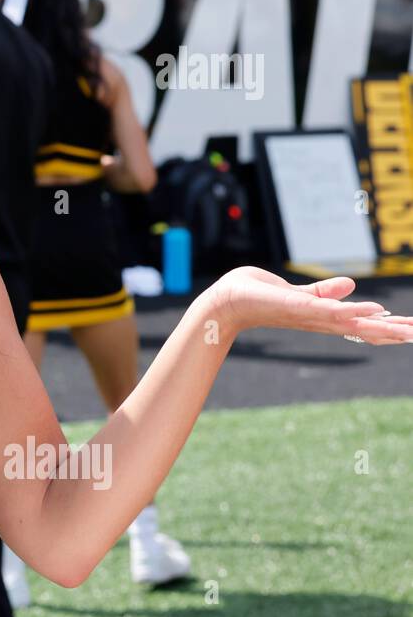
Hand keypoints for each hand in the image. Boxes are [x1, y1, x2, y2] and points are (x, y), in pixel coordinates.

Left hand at [209, 266, 412, 344]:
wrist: (223, 302)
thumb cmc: (253, 296)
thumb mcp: (293, 291)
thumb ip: (321, 292)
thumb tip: (351, 285)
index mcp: (319, 316)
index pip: (358, 323)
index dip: (384, 327)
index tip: (410, 330)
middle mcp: (316, 320)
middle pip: (360, 328)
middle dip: (390, 332)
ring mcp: (306, 315)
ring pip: (349, 322)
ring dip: (379, 326)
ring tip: (406, 330)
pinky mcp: (294, 306)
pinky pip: (326, 309)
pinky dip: (348, 310)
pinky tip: (371, 311)